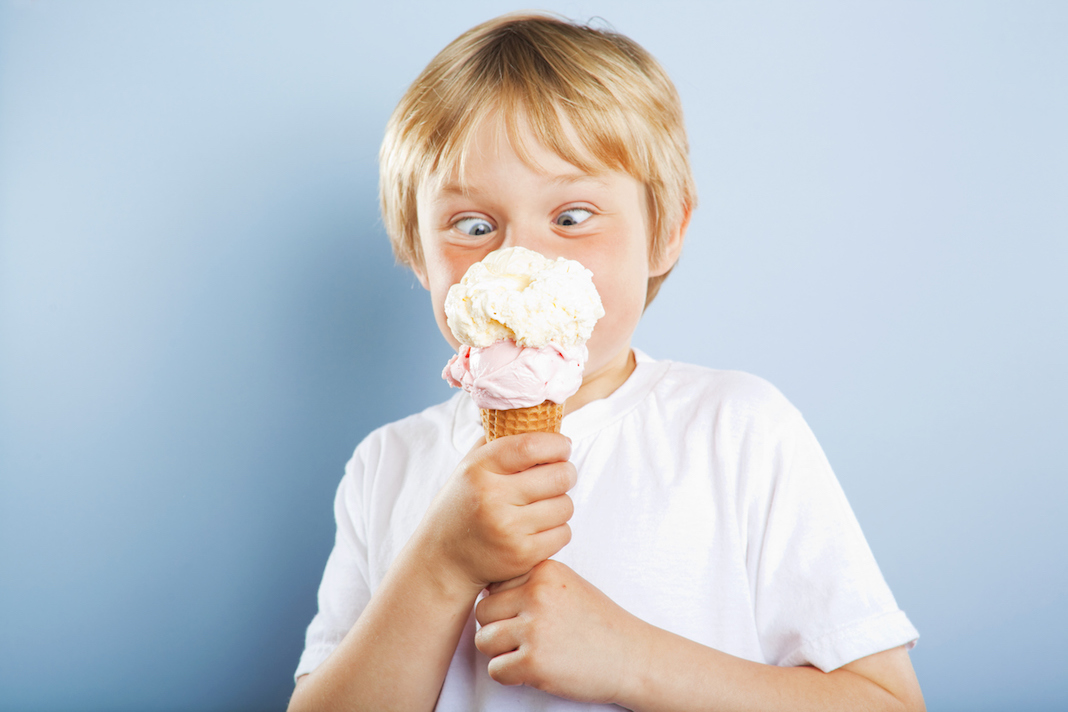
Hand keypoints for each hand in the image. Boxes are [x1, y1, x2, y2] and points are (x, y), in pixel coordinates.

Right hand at [418, 433, 576, 592]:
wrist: (442, 560)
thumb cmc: (462, 506)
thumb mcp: (469, 468)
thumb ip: (498, 441)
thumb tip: (538, 418)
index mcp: (479, 469)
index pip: (532, 445)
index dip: (557, 444)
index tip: (562, 447)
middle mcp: (492, 497)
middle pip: (559, 476)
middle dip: (566, 473)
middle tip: (558, 476)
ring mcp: (508, 528)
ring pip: (565, 506)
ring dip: (561, 504)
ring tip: (543, 505)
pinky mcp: (521, 554)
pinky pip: (563, 533)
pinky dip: (557, 530)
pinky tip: (539, 528)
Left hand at [474, 559, 646, 704]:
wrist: (631, 657)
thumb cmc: (597, 623)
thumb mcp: (567, 585)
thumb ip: (531, 581)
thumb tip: (486, 587)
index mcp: (545, 571)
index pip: (495, 584)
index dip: (506, 605)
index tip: (527, 617)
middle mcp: (538, 594)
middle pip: (484, 611)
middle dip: (498, 628)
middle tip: (524, 640)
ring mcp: (536, 628)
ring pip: (484, 640)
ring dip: (500, 653)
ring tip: (527, 654)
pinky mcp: (534, 662)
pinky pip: (495, 669)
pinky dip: (509, 676)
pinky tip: (533, 671)